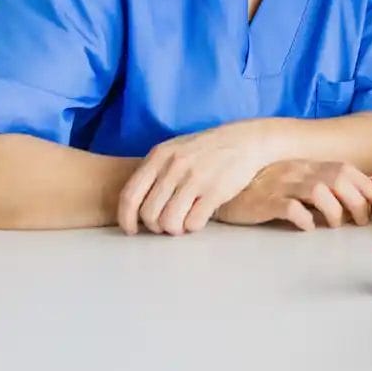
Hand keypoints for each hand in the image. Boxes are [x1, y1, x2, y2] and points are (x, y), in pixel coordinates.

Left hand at [117, 124, 271, 235]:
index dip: (126, 218)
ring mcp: (195, 179)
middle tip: (167, 223)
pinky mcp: (215, 191)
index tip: (132, 230)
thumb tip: (135, 207)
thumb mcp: (174, 151)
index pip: (130, 195)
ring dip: (174, 229)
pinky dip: (193, 226)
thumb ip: (154, 172)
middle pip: (149, 214)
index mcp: (159, 156)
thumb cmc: (207, 149)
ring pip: (169, 222)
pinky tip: (199, 217)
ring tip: (183, 222)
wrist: (246, 140)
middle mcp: (174, 166)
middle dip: (156, 226)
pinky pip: (192, 223)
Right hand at [214, 160, 371, 230]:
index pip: (345, 168)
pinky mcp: (265, 202)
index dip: (366, 186)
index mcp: (307, 166)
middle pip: (338, 178)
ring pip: (318, 190)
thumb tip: (351, 207)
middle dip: (356, 201)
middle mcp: (298, 171)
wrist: (225, 190)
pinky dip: (304, 218)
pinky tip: (307, 227)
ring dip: (334, 210)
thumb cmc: (263, 189)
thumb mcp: (294, 181)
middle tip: (358, 221)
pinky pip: (289, 208)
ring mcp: (281, 185)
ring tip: (335, 225)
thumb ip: (320, 188)